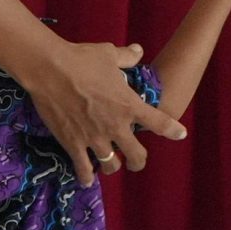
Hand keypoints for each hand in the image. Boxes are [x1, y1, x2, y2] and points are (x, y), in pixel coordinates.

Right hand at [25, 37, 185, 187]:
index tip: (180, 134)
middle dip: (138, 161)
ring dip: (112, 167)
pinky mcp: (74, 144)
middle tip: (135, 161)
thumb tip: (138, 50)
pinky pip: (83, 168)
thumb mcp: (108, 54)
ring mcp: (95, 138)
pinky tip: (86, 179)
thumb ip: (126, 57)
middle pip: (137, 156)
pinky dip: (85, 176)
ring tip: (108, 165)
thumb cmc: (82, 59)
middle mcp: (116, 126)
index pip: (159, 122)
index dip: (172, 130)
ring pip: (111, 166)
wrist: (50, 69)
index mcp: (129, 105)